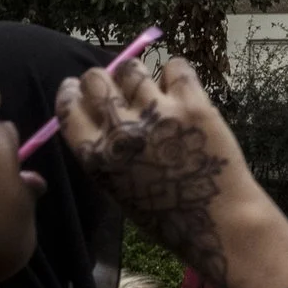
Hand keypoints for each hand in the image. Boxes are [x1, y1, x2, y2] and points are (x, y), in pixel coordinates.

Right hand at [58, 60, 287, 287]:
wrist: (218, 220)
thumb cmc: (167, 213)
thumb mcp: (118, 189)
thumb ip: (104, 154)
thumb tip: (97, 114)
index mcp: (97, 158)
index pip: (69, 108)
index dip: (72, 91)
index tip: (77, 85)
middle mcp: (121, 132)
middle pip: (97, 80)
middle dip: (102, 77)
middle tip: (115, 82)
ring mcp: (156, 114)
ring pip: (133, 68)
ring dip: (137, 72)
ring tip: (150, 84)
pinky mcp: (192, 104)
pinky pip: (175, 67)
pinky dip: (176, 72)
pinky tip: (179, 85)